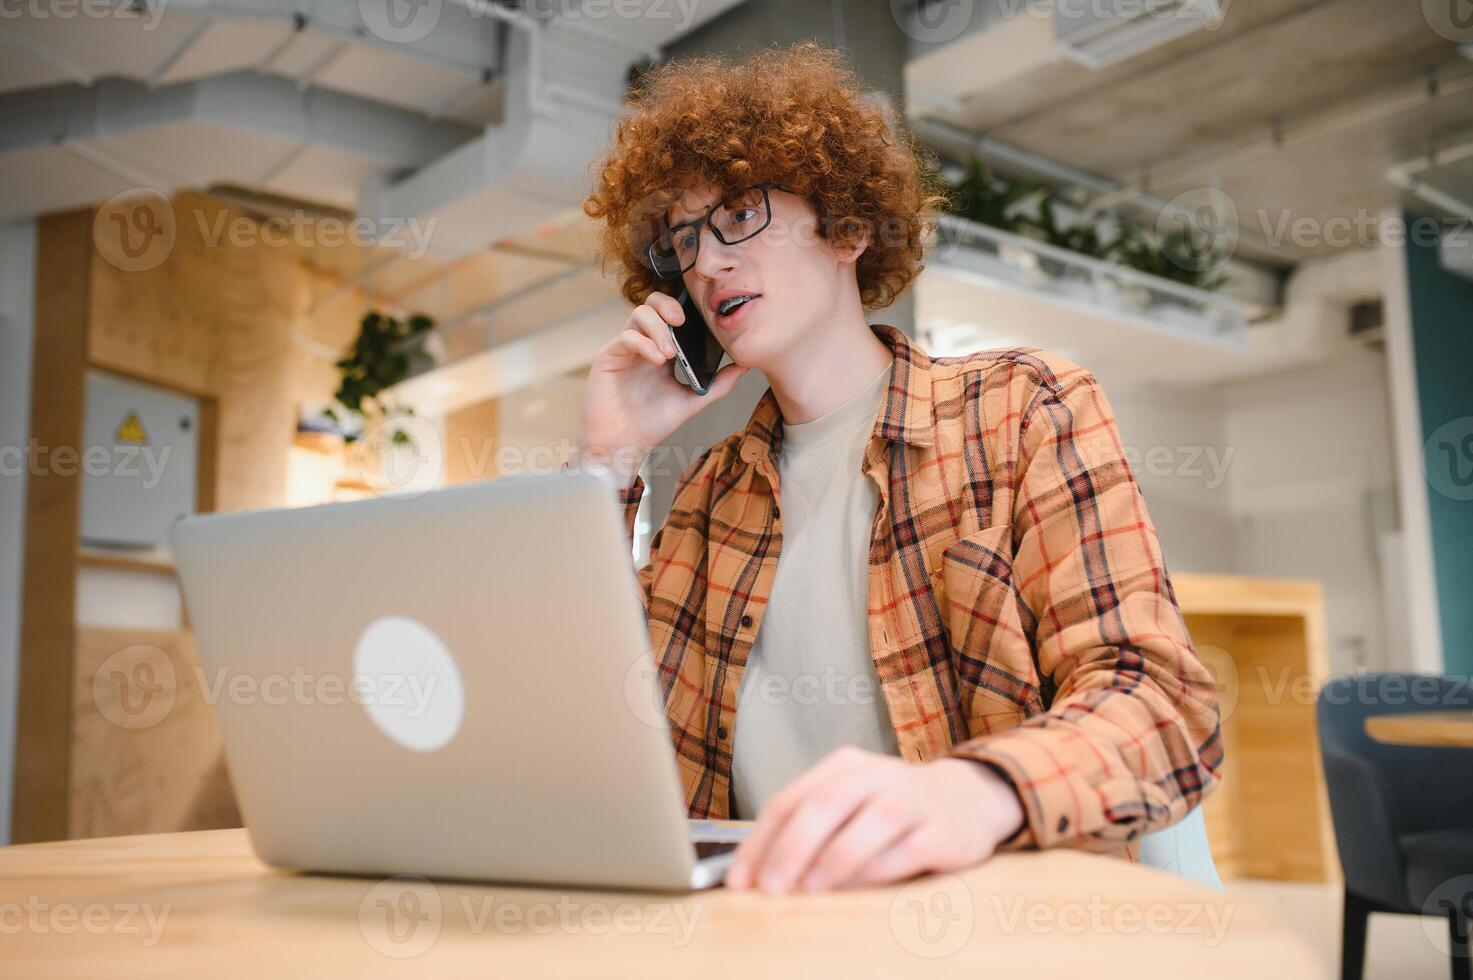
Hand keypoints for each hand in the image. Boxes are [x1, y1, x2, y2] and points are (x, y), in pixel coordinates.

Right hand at [577, 292, 748, 487]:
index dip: (684, 307)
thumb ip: (719, 383)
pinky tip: (657, 361)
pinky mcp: (608, 356)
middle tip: (681, 321)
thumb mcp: (693, 400)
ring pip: (639, 314)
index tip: (700, 317)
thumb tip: (745, 365)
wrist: (624, 444)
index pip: (671, 314)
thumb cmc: (653, 423)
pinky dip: (644, 343)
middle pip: (653, 304)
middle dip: (668, 306)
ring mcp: (625, 348)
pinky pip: (626, 336)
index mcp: (662, 349)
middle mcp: (643, 344)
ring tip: (670, 353)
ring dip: (658, 328)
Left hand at [725, 747, 1024, 892]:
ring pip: (869, 823)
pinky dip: (879, 871)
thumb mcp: (850, 803)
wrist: (969, 799)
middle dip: (792, 848)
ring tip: (810, 889)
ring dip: (836, 858)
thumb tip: (759, 875)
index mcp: (844, 767)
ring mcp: (911, 800)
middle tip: (770, 888)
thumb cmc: (892, 808)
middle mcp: (876, 776)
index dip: (760, 842)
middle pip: (826, 804)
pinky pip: (907, 851)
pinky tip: (858, 892)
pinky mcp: (942, 831)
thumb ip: (810, 829)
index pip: (790, 800)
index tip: (740, 880)